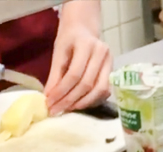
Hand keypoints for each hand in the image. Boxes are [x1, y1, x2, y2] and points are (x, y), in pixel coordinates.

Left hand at [45, 0, 110, 114]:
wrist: (85, 29)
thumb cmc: (70, 40)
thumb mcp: (59, 53)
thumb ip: (54, 76)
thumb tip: (49, 98)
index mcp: (86, 44)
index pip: (74, 74)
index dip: (62, 91)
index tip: (50, 103)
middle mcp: (102, 53)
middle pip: (86, 84)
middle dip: (70, 100)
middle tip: (56, 110)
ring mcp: (110, 63)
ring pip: (99, 91)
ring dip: (82, 103)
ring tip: (67, 109)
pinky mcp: (113, 72)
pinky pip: (104, 92)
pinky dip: (92, 101)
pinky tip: (79, 104)